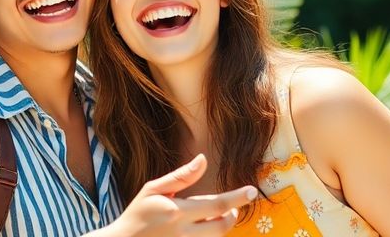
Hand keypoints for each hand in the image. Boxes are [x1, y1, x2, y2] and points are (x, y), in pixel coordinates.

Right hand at [92, 154, 258, 236]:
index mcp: (177, 212)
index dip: (237, 197)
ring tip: (217, 217)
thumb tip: (203, 159)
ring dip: (222, 227)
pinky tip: (204, 229)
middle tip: (231, 207)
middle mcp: (184, 233)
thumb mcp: (153, 189)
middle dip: (232, 214)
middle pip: (222, 226)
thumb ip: (181, 176)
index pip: (216, 204)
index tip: (252, 190)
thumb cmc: (137, 214)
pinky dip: (209, 236)